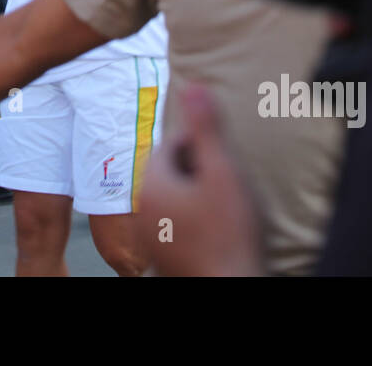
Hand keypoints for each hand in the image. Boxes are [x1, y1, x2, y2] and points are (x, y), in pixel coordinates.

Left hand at [136, 85, 261, 275]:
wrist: (229, 287)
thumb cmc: (228, 233)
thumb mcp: (222, 173)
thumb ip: (206, 129)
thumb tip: (193, 85)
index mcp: (151, 183)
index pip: (174, 144)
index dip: (203, 146)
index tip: (225, 160)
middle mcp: (141, 209)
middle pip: (173, 170)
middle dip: (199, 168)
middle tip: (228, 181)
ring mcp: (150, 235)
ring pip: (174, 197)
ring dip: (196, 193)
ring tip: (224, 205)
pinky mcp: (161, 254)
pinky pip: (175, 223)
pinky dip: (193, 219)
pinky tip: (215, 227)